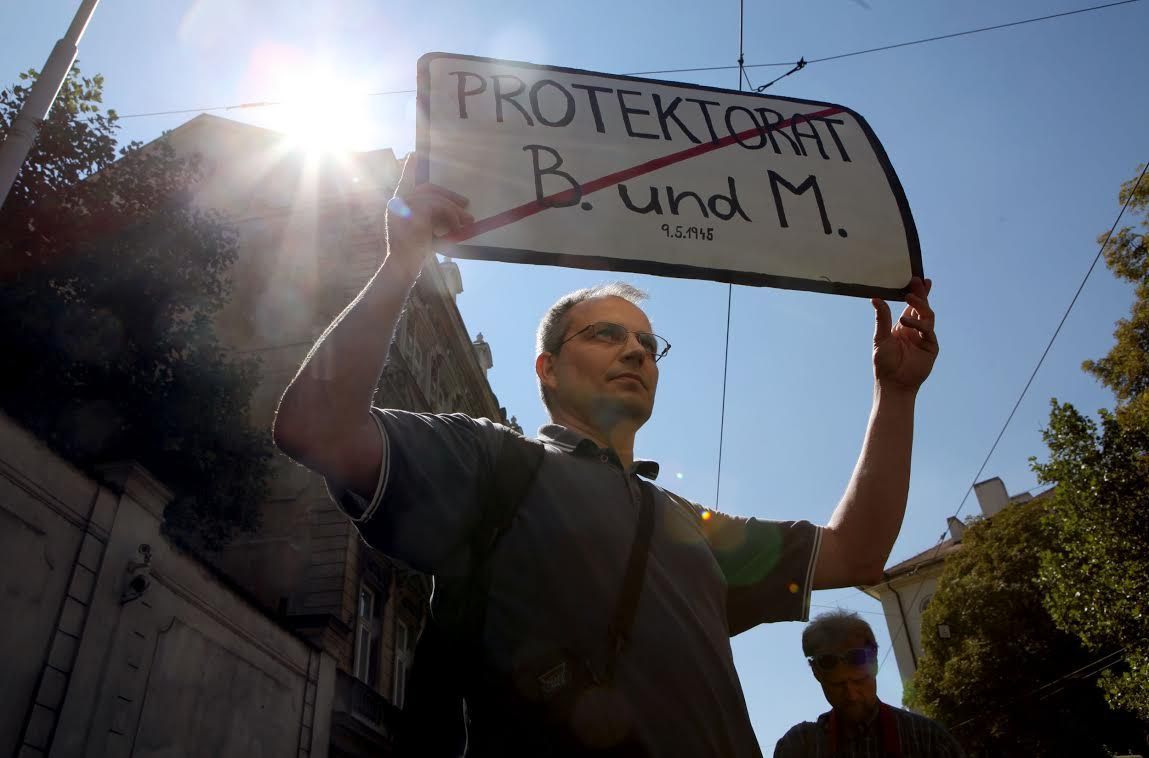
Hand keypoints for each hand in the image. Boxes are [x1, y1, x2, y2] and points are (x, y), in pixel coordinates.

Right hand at [384, 157, 472, 279]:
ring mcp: (403, 207)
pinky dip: (452, 217)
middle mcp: (397, 203)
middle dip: (449, 195)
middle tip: (466, 203)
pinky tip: (457, 228)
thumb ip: (430, 217)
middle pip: (427, 189)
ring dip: (455, 211)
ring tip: (467, 222)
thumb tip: (454, 211)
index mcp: (397, 206)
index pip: (405, 182)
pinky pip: (440, 208)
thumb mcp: (422, 231)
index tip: (413, 154)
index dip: (409, 169)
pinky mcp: (413, 213)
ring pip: (437, 200)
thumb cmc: (413, 255)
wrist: (402, 268)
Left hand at [872, 277, 937, 393]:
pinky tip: (905, 321)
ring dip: (919, 305)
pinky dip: (917, 324)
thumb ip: (882, 318)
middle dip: (922, 294)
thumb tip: (875, 299)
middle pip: (922, 307)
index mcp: (904, 326)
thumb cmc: (884, 363)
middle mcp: (916, 329)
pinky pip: (927, 330)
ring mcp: (924, 337)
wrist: (893, 383)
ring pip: (927, 316)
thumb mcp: (880, 337)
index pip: (912, 306)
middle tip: (919, 281)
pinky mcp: (931, 346)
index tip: (918, 279)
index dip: (917, 293)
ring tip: (909, 298)